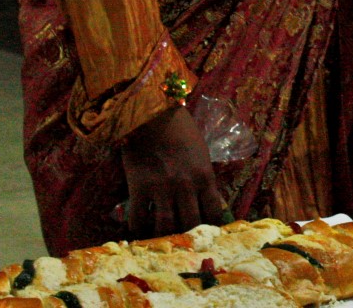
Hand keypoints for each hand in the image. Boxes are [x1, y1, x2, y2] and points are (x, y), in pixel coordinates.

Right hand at [119, 105, 228, 236]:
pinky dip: (138, 229)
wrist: (153, 113)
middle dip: (187, 234)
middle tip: (180, 238)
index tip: (204, 231)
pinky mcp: (139, 187)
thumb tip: (208, 204)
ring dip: (162, 235)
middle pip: (190, 224)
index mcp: (205, 176)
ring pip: (165, 227)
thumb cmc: (180, 130)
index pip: (214, 213)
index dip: (210, 226)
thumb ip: (203, 179)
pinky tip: (139, 228)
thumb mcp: (201, 153)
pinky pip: (138, 219)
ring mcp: (162, 187)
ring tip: (159, 237)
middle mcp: (186, 185)